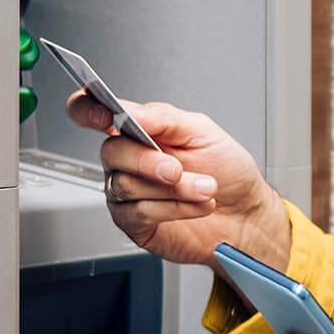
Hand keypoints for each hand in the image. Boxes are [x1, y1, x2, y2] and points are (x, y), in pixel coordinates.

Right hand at [67, 91, 289, 269]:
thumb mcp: (203, 132)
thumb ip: (163, 119)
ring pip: (128, 185)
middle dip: (149, 161)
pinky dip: (174, 208)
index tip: (104, 116)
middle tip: (179, 168)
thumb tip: (130, 111)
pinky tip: (196, 206)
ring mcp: (127, 193)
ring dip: (175, 188)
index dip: (87, 110)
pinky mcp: (134, 223)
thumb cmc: (227, 171)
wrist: (245, 213)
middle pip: (111, 152)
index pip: (94, 113)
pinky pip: (139, 212)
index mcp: (140, 130)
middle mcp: (128, 160)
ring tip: (205, 188)